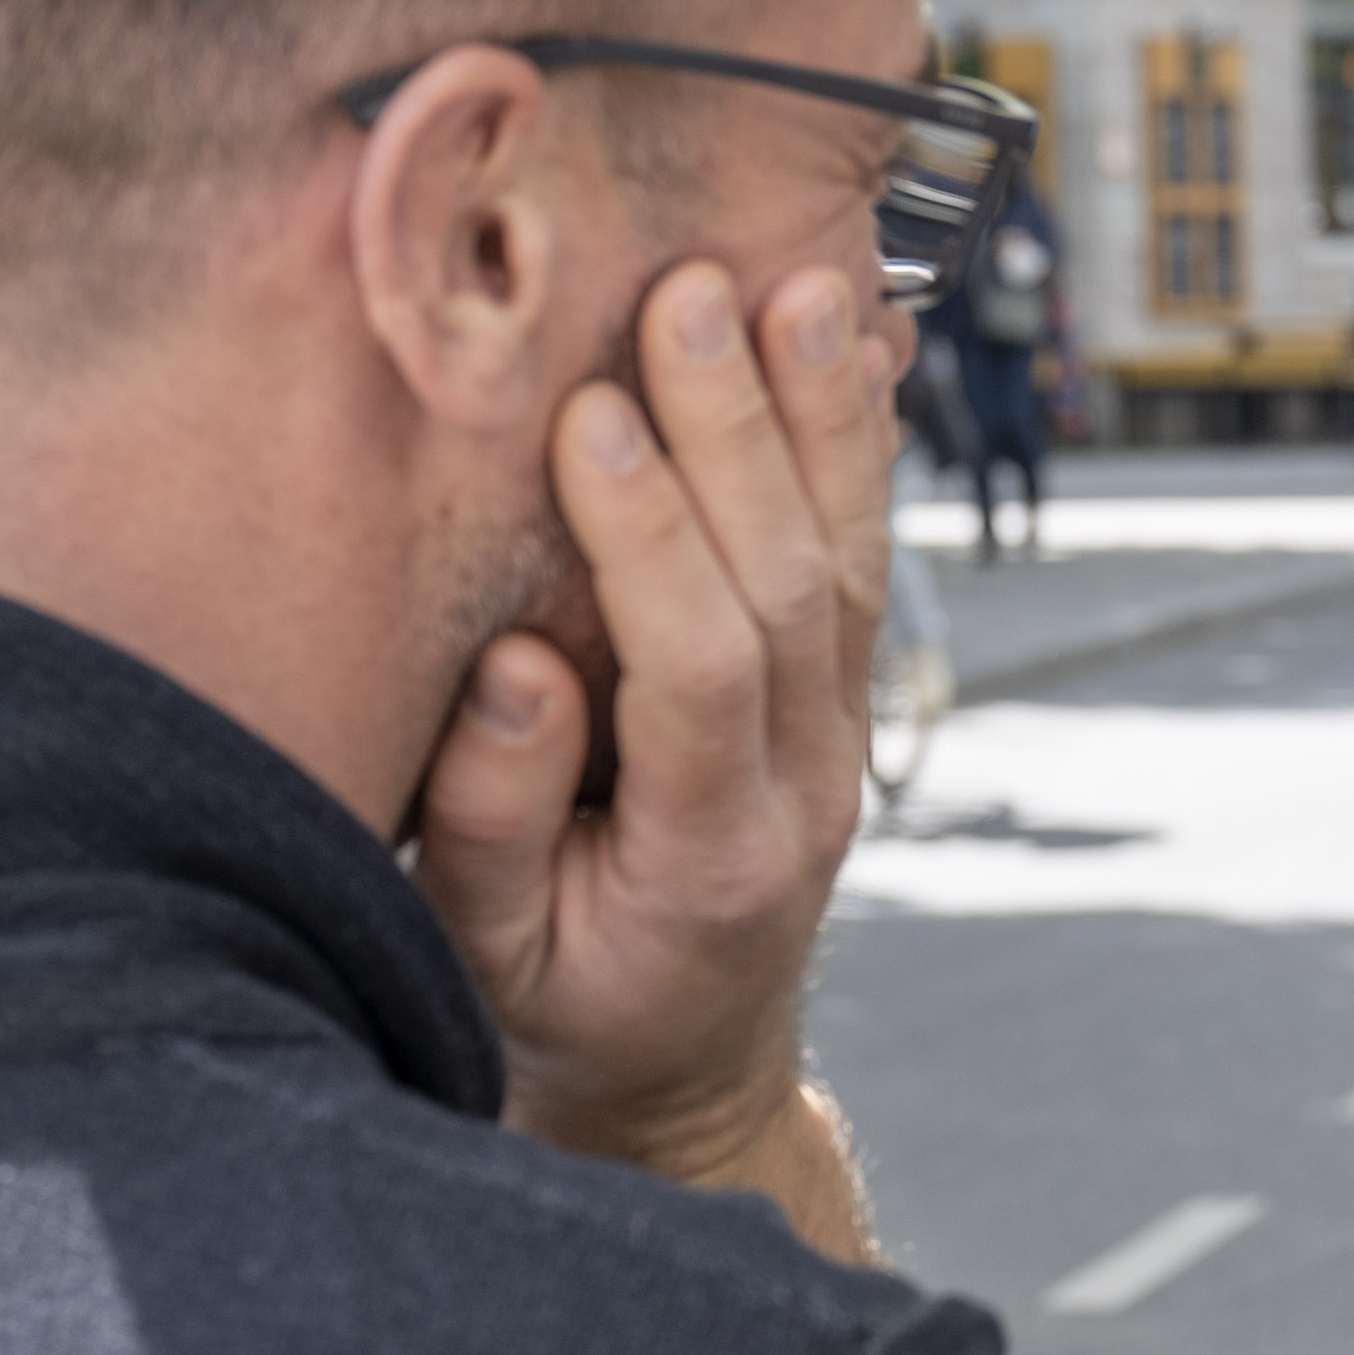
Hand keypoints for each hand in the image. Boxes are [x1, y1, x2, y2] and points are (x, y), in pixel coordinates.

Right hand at [412, 257, 892, 1259]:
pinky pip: (866, 556)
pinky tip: (856, 342)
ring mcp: (842, 734)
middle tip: (690, 298)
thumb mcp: (487, 954)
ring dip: (819, 416)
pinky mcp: (845, 695)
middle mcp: (805, 783)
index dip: (651, 540)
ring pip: (853, 557)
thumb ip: (491, 821)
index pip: (698, 669)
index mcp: (711, 854)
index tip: (591, 417)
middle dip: (741, 431)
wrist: (683, 1069)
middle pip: (796, 586)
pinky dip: (861, 446)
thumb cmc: (563, 1002)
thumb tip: (520, 666)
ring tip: (793, 285)